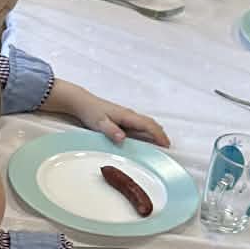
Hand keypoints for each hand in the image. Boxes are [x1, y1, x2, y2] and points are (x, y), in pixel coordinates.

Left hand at [49, 79, 168, 145]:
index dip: (158, 135)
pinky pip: (140, 124)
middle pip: (150, 123)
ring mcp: (127, 116)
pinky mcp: (123, 118)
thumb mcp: (99, 124)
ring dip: (155, 131)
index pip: (148, 125)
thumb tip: (123, 138)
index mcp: (127, 116)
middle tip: (167, 146)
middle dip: (160, 134)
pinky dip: (148, 130)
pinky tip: (147, 137)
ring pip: (146, 123)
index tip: (166, 145)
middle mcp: (130, 115)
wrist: (82, 102)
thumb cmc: (90, 112)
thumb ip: (111, 130)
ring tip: (161, 142)